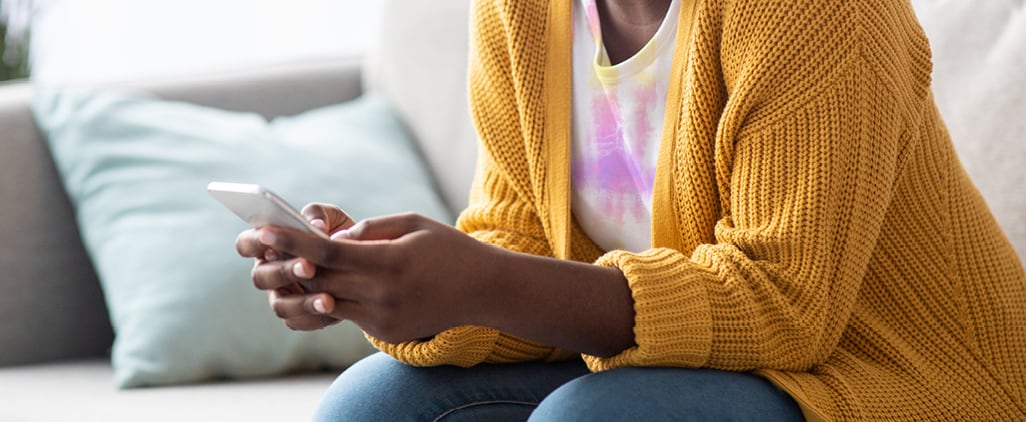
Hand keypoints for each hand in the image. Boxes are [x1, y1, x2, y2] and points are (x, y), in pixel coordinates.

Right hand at [235, 203, 356, 330]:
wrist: (364, 264)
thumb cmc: (339, 234)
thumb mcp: (332, 218)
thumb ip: (319, 215)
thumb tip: (315, 225)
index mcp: (269, 246)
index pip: (246, 244)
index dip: (253, 242)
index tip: (268, 236)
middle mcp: (269, 272)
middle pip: (261, 277)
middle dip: (284, 272)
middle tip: (309, 267)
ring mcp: (281, 297)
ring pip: (280, 305)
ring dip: (302, 302)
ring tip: (328, 299)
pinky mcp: (298, 317)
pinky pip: (299, 322)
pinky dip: (315, 317)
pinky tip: (334, 309)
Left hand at [240, 213, 501, 342]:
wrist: (483, 291)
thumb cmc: (448, 249)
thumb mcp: (412, 224)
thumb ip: (369, 228)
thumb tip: (333, 237)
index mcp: (388, 261)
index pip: (327, 252)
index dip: (292, 241)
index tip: (263, 230)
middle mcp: (382, 294)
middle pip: (322, 278)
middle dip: (293, 262)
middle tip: (265, 246)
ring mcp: (383, 319)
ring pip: (330, 301)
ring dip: (312, 285)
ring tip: (298, 267)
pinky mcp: (385, 334)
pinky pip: (350, 315)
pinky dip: (339, 299)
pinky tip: (338, 284)